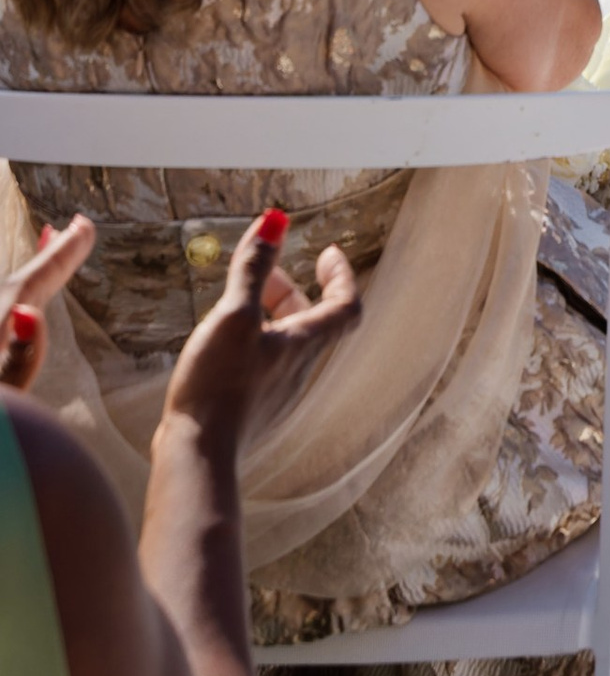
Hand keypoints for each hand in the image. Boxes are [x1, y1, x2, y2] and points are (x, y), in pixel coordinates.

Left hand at [2, 211, 95, 389]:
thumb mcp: (4, 400)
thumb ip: (17, 364)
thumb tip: (31, 313)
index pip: (30, 286)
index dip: (61, 256)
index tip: (84, 226)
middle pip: (16, 287)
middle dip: (48, 259)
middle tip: (75, 228)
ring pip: (4, 301)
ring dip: (30, 278)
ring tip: (51, 246)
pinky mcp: (7, 369)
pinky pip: (0, 317)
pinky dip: (13, 302)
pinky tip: (24, 309)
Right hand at [160, 214, 361, 458]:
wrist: (196, 455)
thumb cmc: (218, 385)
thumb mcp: (234, 315)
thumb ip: (254, 268)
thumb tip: (274, 220)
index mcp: (304, 344)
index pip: (346, 305)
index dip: (341, 276)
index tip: (328, 253)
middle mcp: (297, 369)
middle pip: (309, 320)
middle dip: (288, 288)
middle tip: (264, 268)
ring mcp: (275, 392)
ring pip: (283, 342)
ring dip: (266, 314)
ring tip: (234, 301)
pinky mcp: (251, 408)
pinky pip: (261, 364)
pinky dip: (249, 341)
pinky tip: (217, 342)